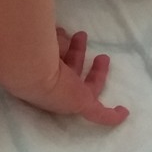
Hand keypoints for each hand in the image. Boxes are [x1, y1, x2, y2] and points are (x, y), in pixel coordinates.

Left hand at [10, 28, 129, 125]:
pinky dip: (111, 116)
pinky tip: (123, 113)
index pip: (53, 61)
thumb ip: (55, 40)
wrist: (28, 70)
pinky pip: (99, 114)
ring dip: (95, 72)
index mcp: (39, 71)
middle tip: (83, 37)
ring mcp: (66, 97)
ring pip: (85, 86)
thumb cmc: (32, 51)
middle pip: (69, 72)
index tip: (67, 36)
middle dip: (77, 54)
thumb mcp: (45, 41)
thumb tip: (63, 35)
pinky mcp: (80, 105)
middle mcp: (51, 86)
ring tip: (103, 56)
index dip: (61, 48)